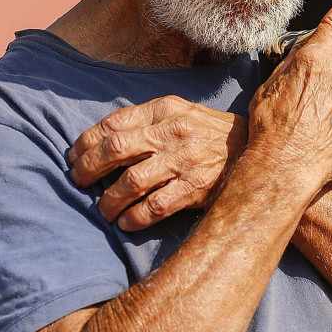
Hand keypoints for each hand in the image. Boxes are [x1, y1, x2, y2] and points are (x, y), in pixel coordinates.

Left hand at [67, 96, 248, 229]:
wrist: (257, 150)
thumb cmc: (209, 133)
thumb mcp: (181, 114)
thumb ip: (146, 121)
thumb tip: (101, 138)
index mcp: (167, 109)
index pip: (114, 123)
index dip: (86, 141)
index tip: (74, 156)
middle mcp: (175, 132)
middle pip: (116, 149)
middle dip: (89, 168)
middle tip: (78, 182)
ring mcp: (186, 160)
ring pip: (132, 181)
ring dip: (109, 199)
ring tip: (103, 209)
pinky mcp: (197, 187)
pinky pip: (156, 206)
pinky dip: (135, 217)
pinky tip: (126, 222)